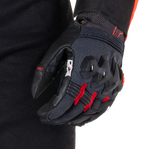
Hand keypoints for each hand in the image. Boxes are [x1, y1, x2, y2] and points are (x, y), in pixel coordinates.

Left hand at [31, 11, 125, 127]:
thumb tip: (35, 94)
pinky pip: (102, 108)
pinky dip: (90, 117)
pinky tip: (79, 119)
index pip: (62, 102)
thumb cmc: (78, 36)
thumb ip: (44, 70)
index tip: (41, 114)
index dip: (51, 112)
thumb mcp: (57, 48)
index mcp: (78, 72)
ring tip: (60, 120)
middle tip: (47, 120)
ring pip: (89, 112)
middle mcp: (94, 82)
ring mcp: (107, 86)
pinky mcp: (114, 87)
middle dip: (59, 118)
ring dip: (73, 120)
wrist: (104, 28)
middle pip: (75, 110)